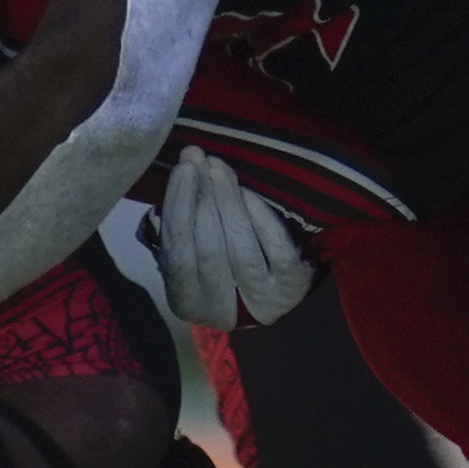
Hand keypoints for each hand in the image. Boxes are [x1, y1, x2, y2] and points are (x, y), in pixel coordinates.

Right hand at [150, 147, 314, 329]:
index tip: (181, 170)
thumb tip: (183, 172)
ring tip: (218, 167)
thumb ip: (180, 227)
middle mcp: (221, 309)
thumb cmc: (218, 268)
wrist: (266, 297)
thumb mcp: (191, 258)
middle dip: (202, 197)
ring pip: (241, 246)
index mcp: (186, 303)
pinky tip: (246, 192)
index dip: (179, 209)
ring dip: (227, 200)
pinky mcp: (291, 286)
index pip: (178, 254)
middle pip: (209, 249)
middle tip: (197, 158)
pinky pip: (275, 247)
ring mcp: (260, 300)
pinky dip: (259, 216)